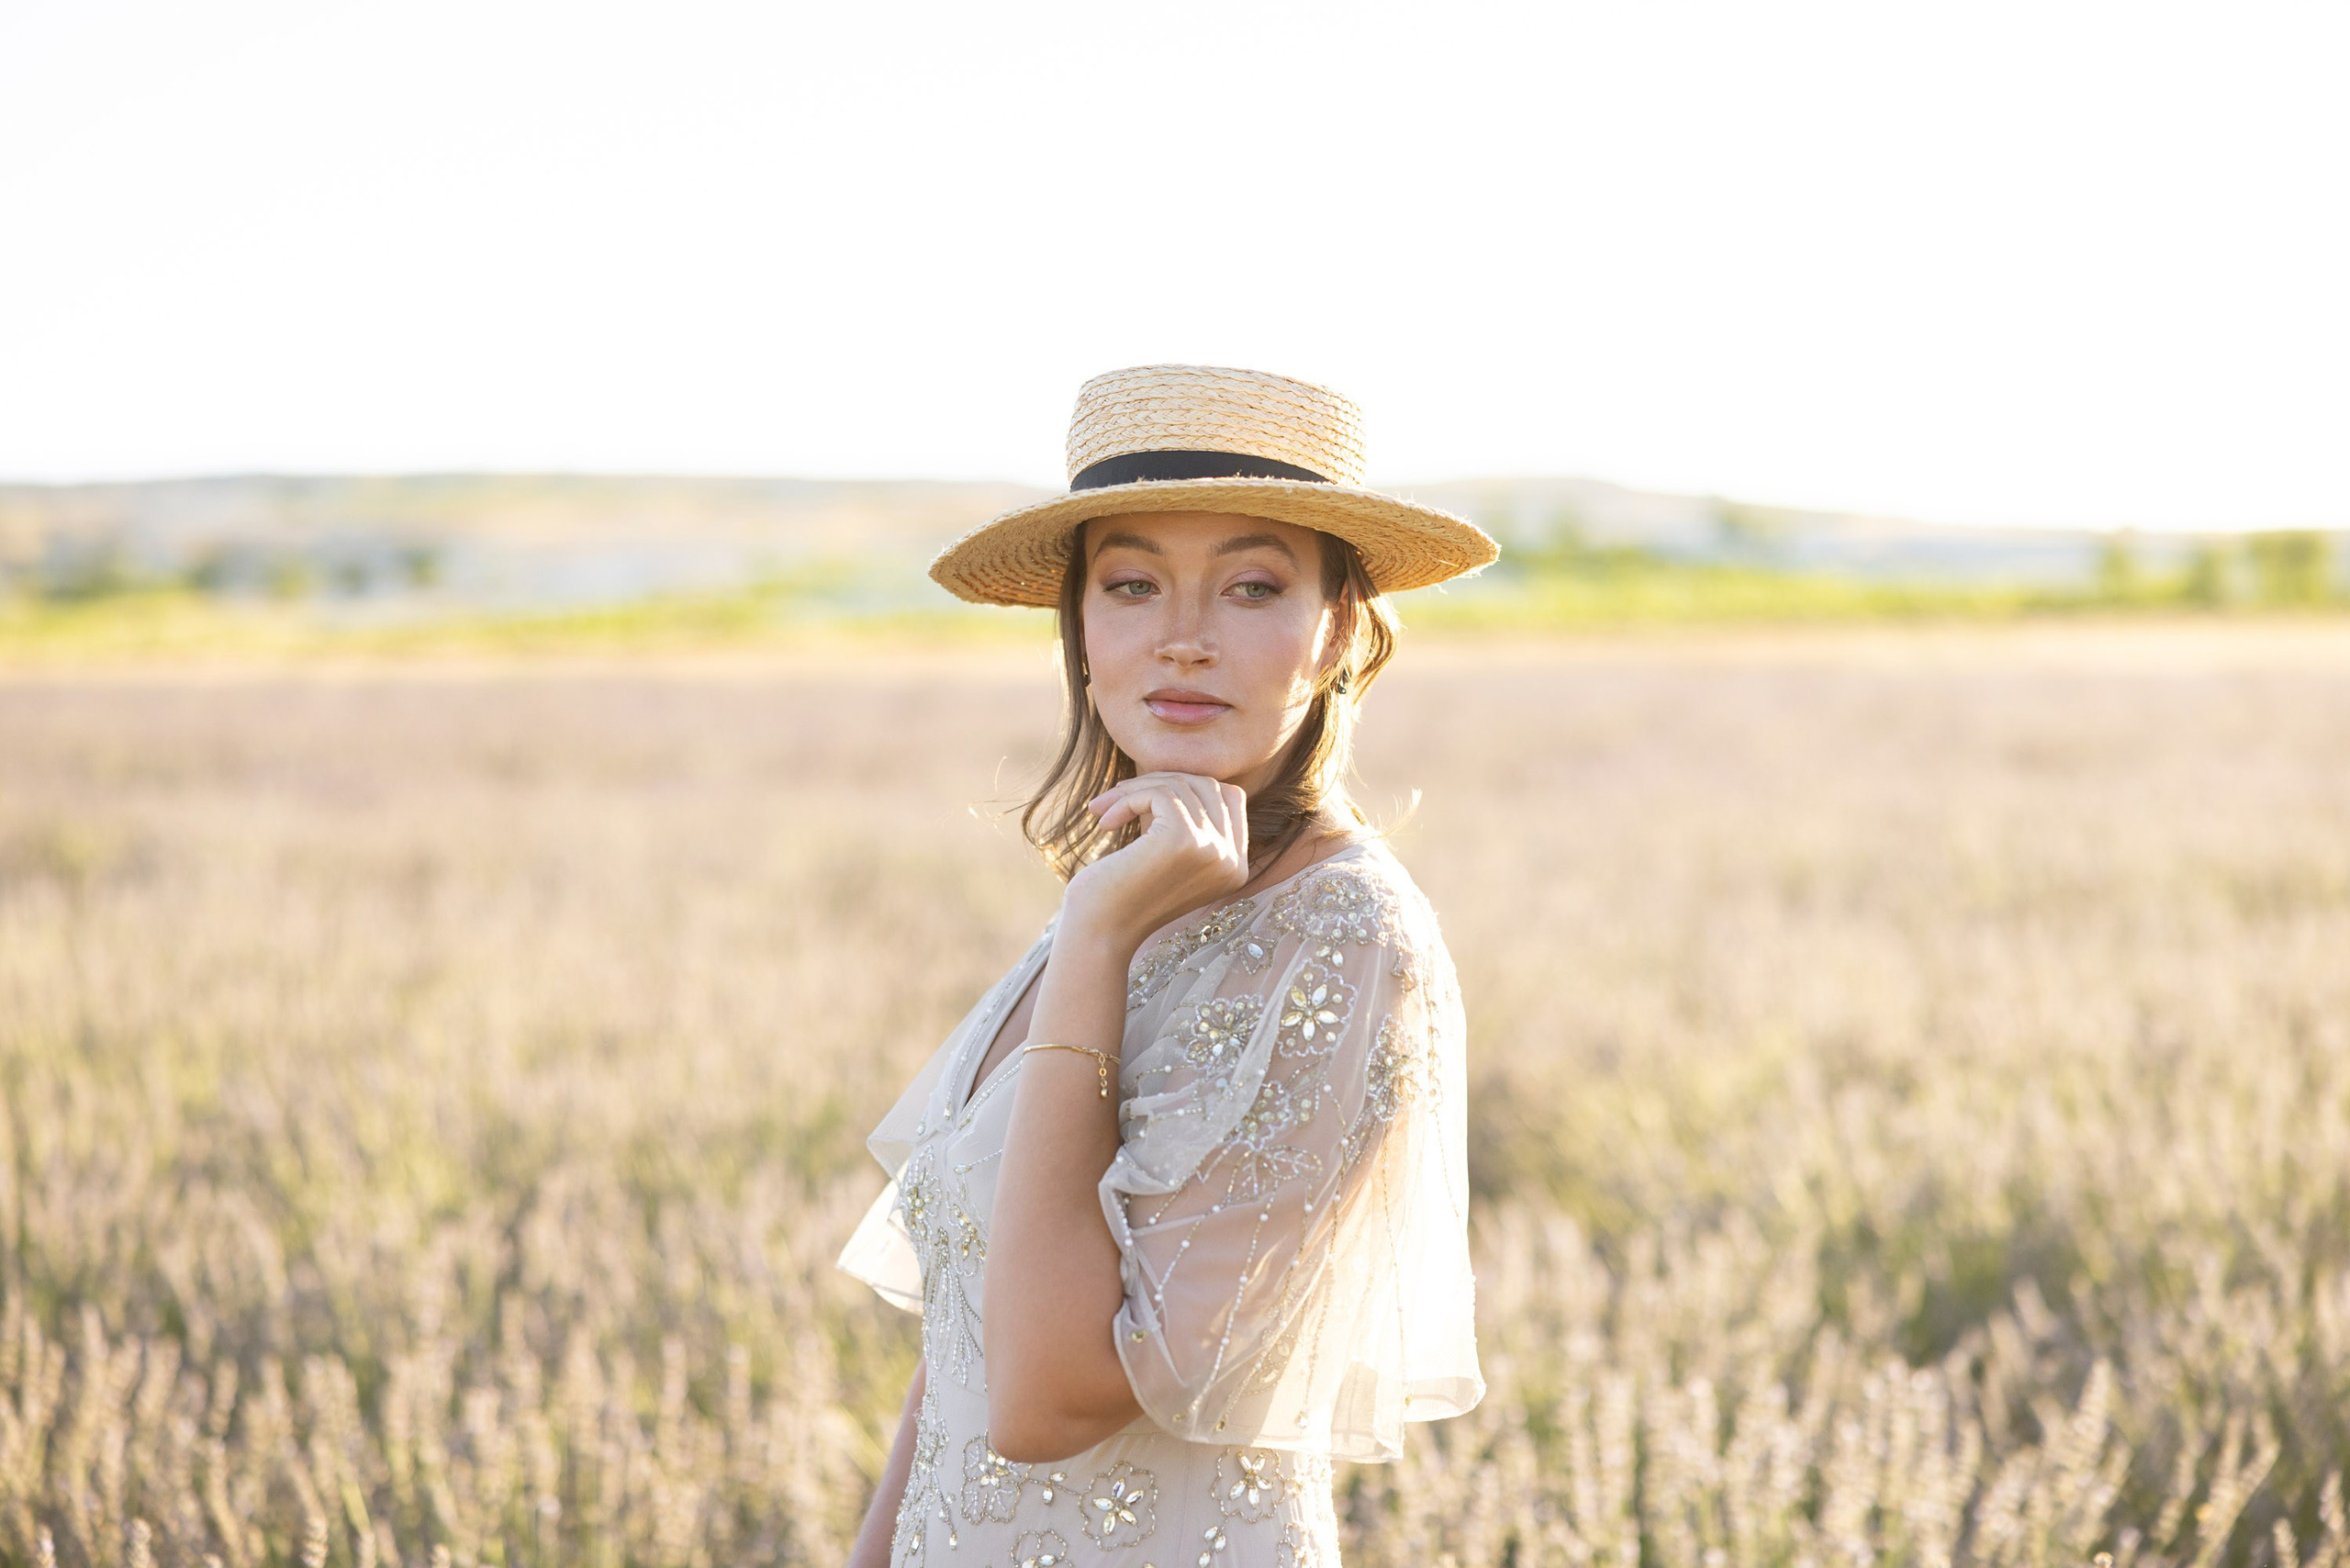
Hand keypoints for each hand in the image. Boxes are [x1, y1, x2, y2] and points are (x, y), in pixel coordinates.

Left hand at [1060, 771, 1249, 955]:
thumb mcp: (1167, 856)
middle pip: (1206, 785)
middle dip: (1158, 783)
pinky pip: (1159, 793)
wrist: (1098, 934)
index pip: (1229, 798)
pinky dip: (1127, 799)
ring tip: (1103, 811)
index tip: (1144, 800)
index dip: (1187, 788)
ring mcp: (1213, 850)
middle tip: (1117, 799)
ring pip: (1179, 786)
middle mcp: (1232, 861)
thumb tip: (1177, 775)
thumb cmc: (1122, 895)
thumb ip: (1187, 822)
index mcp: (1235, 868)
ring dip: (1133, 791)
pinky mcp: (1184, 839)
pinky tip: (1105, 822)